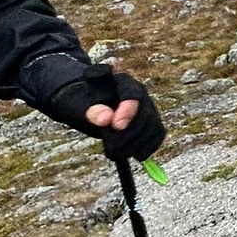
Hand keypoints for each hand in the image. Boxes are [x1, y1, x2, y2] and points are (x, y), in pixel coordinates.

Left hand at [33, 67, 165, 161]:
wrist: (86, 104)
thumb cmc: (81, 102)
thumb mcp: (79, 105)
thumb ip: (92, 110)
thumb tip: (106, 119)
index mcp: (121, 81)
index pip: (133, 95)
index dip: (128, 111)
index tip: (116, 126)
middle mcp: (139, 92)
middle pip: (145, 114)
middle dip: (129, 134)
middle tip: (110, 149)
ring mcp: (147, 107)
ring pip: (153, 126)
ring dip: (137, 144)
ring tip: (115, 154)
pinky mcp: (151, 121)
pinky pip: (157, 134)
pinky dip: (148, 147)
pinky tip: (135, 155)